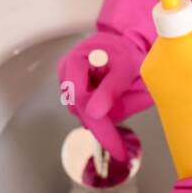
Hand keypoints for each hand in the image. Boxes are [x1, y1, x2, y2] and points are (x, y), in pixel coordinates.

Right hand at [56, 32, 151, 161]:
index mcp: (75, 61)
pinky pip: (85, 108)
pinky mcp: (73, 89)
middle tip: (120, 146)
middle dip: (102, 125)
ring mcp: (67, 81)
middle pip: (80, 109)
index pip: (81, 98)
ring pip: (83, 112)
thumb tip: (94, 113)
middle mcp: (66, 72)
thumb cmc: (125, 52)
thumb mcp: (125, 68)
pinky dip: (99, 111)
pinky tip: (110, 101)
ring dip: (101, 116)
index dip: (99, 126)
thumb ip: (110, 89)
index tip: (115, 148)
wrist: (123, 44)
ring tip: (120, 99)